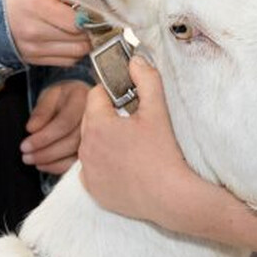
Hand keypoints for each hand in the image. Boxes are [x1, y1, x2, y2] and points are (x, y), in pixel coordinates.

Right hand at [4, 0, 91, 65]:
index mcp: (34, 5)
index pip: (77, 21)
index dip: (94, 16)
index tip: (100, 10)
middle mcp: (33, 30)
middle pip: (80, 39)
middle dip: (94, 29)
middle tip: (97, 19)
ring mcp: (33, 48)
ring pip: (77, 52)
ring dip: (87, 41)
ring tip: (87, 28)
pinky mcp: (34, 59)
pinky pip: (68, 61)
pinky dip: (75, 51)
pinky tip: (73, 38)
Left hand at [21, 80, 88, 173]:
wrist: (79, 101)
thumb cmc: (63, 98)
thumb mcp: (49, 96)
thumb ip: (41, 111)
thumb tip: (32, 129)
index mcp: (83, 99)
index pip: (65, 122)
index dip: (44, 137)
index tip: (25, 145)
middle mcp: (96, 118)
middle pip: (73, 141)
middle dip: (47, 152)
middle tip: (26, 156)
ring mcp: (99, 135)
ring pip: (77, 154)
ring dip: (51, 161)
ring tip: (32, 161)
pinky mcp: (94, 148)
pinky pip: (78, 163)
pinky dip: (59, 167)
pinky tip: (44, 165)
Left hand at [77, 56, 202, 226]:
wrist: (171, 196)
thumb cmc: (164, 153)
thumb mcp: (158, 110)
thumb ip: (146, 78)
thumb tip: (135, 60)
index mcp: (97, 124)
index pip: (96, 95)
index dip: (113, 94)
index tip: (130, 101)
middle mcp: (85, 148)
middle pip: (92, 119)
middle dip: (109, 117)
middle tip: (135, 124)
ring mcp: (88, 172)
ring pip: (92, 144)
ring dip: (106, 140)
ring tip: (132, 146)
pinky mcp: (94, 190)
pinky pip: (93, 169)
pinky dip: (105, 165)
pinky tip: (126, 166)